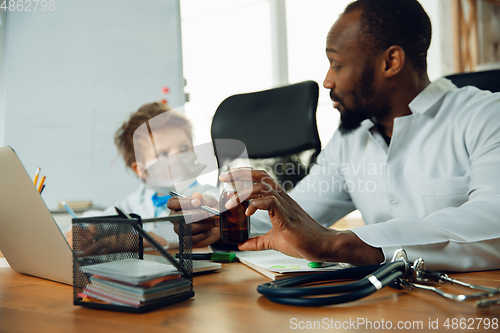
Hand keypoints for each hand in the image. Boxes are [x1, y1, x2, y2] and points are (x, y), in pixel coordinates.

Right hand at [167, 192, 219, 246]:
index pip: (172, 203)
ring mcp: (179, 229)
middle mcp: (175, 217)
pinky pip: (194, 238)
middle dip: (198, 214)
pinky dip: (206, 233)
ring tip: (215, 220)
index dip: (184, 203)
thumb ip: (203, 198)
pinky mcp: (186, 239)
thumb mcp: (208, 199)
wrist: (217, 220)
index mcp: (177, 204)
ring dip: (205, 224)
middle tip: (211, 213)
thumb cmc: (209, 207)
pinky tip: (212, 229)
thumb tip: (196, 196)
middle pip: (180, 216)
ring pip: (188, 228)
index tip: (198, 202)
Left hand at [220, 168, 383, 265]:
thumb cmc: (303, 241)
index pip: (261, 179)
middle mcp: (282, 198)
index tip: (229, 176)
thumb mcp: (274, 240)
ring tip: (230, 202)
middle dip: (240, 174)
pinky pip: (270, 202)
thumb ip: (258, 241)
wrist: (323, 245)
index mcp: (279, 200)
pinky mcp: (287, 216)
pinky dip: (256, 205)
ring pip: (263, 187)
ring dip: (243, 192)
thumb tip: (242, 245)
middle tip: (224, 177)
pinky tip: (248, 213)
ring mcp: (285, 205)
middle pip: (260, 176)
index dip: (245, 174)